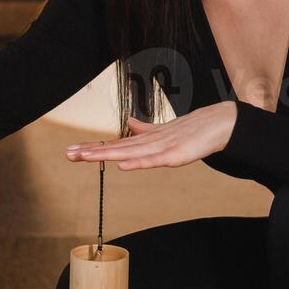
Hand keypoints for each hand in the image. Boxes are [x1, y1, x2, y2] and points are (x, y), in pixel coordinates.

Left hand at [64, 100, 237, 169]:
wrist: (221, 123)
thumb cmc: (193, 130)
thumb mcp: (164, 132)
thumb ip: (146, 130)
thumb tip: (129, 125)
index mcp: (146, 140)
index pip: (116, 145)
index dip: (94, 147)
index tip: (73, 151)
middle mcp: (150, 142)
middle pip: (116, 148)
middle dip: (92, 151)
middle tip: (68, 154)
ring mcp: (162, 147)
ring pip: (129, 152)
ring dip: (106, 154)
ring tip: (85, 156)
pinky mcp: (176, 155)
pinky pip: (153, 160)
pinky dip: (137, 162)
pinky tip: (121, 165)